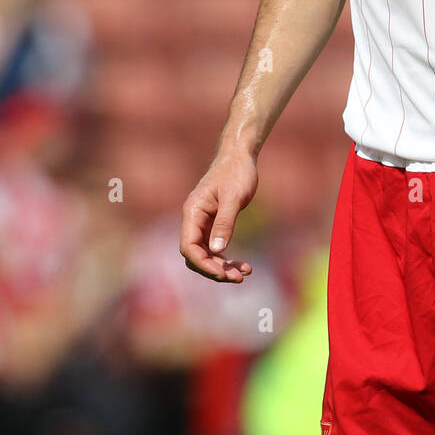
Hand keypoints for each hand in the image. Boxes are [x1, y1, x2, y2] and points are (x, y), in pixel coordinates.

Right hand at [179, 149, 257, 282]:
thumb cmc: (237, 172)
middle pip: (196, 255)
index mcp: (193, 212)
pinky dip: (227, 258)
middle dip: (215, 269)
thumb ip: (225, 223)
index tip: (223, 274)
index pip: (189, 247)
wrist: (240, 156)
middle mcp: (194, 219)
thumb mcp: (234, 197)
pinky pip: (215, 248)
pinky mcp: (213, 224)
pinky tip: (245, 266)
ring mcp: (203, 223)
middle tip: (238, 277)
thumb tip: (216, 251)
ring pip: (206, 254)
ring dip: (223, 267)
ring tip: (244, 273)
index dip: (204, 264)